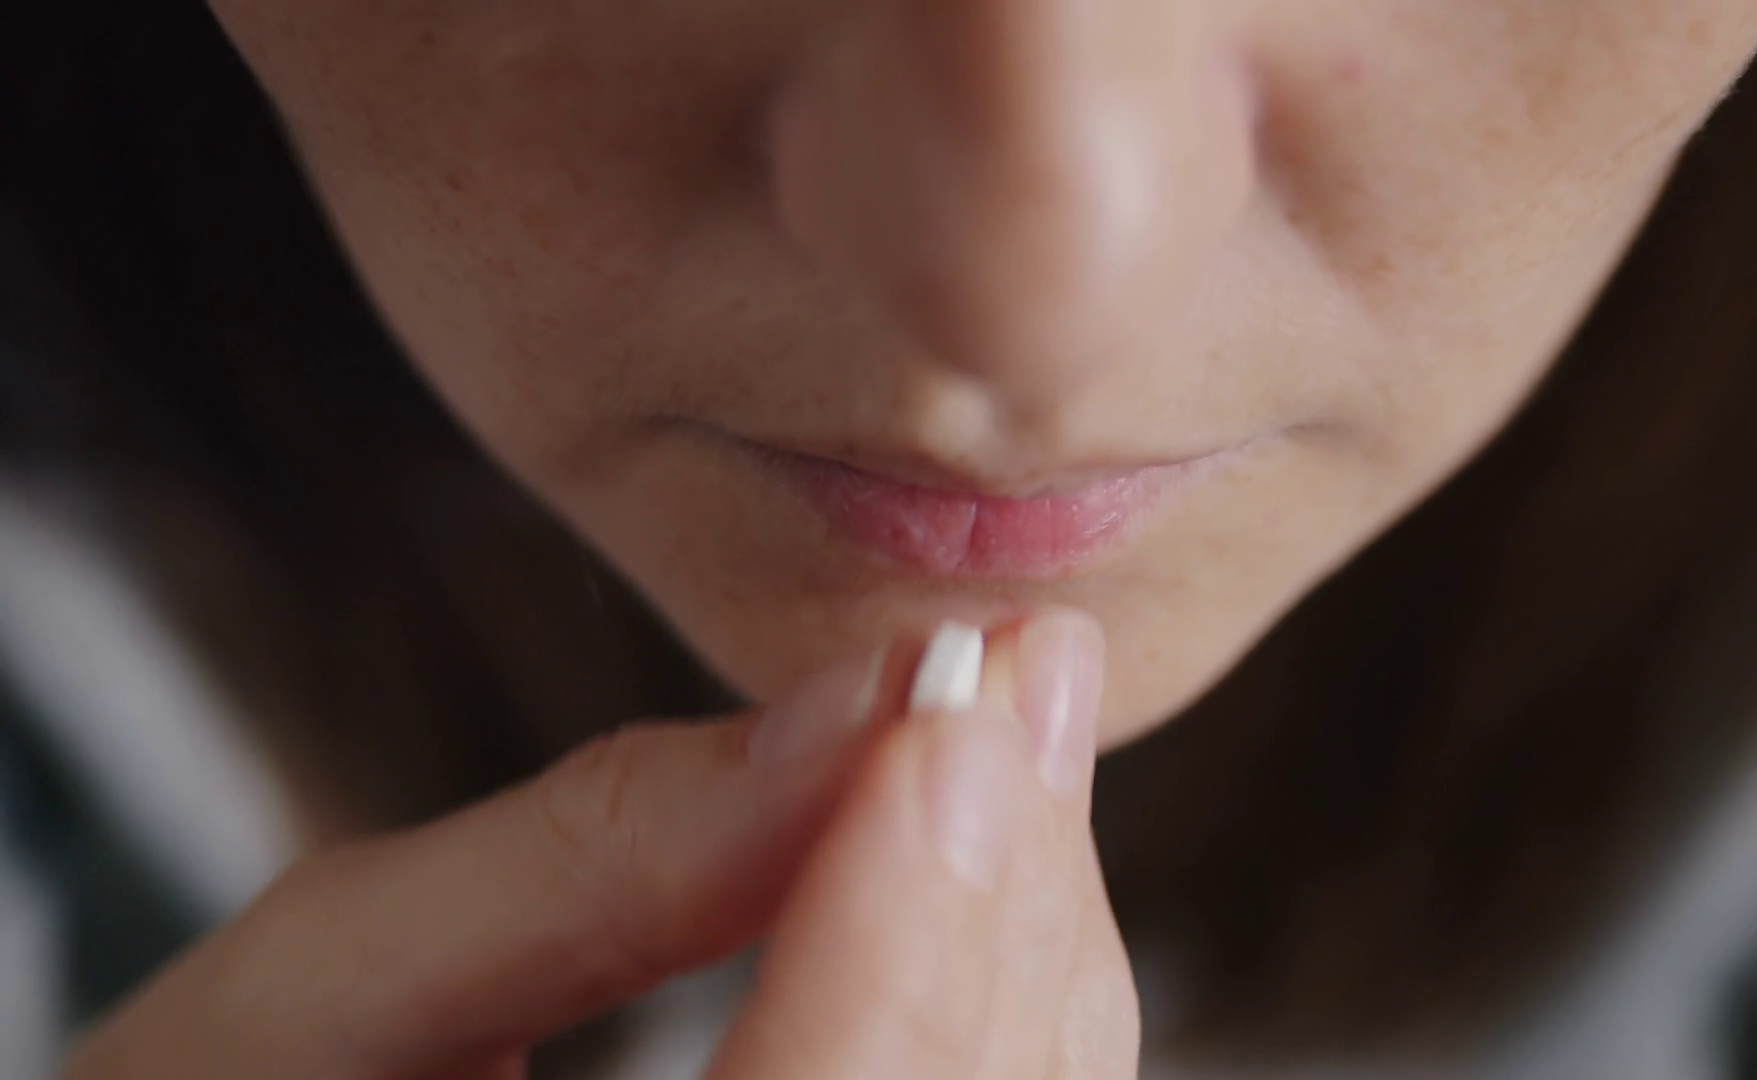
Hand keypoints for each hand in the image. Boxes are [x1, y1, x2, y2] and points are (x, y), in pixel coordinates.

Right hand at [66, 608, 1138, 1078]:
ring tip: (1008, 722)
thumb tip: (842, 714)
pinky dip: (1000, 990)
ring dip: (1023, 922)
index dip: (900, 918)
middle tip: (1017, 663)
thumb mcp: (316, 995)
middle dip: (996, 883)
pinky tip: (988, 853)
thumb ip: (585, 862)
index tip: (947, 696)